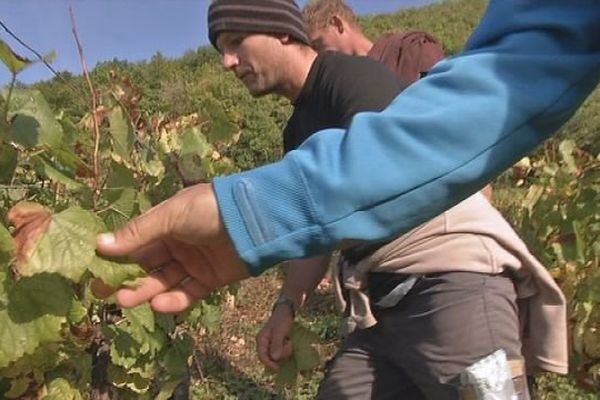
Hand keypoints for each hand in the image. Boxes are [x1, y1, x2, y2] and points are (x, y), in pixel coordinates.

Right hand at [95, 183, 249, 312]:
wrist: (253, 221)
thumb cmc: (208, 210)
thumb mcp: (170, 216)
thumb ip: (138, 233)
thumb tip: (99, 245)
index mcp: (166, 223)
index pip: (136, 243)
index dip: (117, 257)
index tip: (96, 273)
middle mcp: (178, 243)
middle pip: (148, 265)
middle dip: (128, 279)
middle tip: (106, 294)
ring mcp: (194, 262)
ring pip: (165, 281)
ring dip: (146, 291)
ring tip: (128, 300)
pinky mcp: (211, 279)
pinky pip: (188, 292)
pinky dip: (174, 300)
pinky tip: (160, 304)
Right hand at [256, 304, 294, 369]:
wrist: (287, 310)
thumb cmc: (282, 319)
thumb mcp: (280, 331)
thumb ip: (276, 344)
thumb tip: (274, 358)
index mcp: (261, 340)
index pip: (262, 357)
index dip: (270, 364)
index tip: (278, 368)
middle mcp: (264, 344)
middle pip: (271, 358)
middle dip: (282, 353)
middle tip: (288, 343)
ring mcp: (271, 344)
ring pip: (278, 356)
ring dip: (286, 350)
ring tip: (290, 340)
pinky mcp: (277, 344)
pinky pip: (281, 352)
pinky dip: (286, 350)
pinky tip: (290, 342)